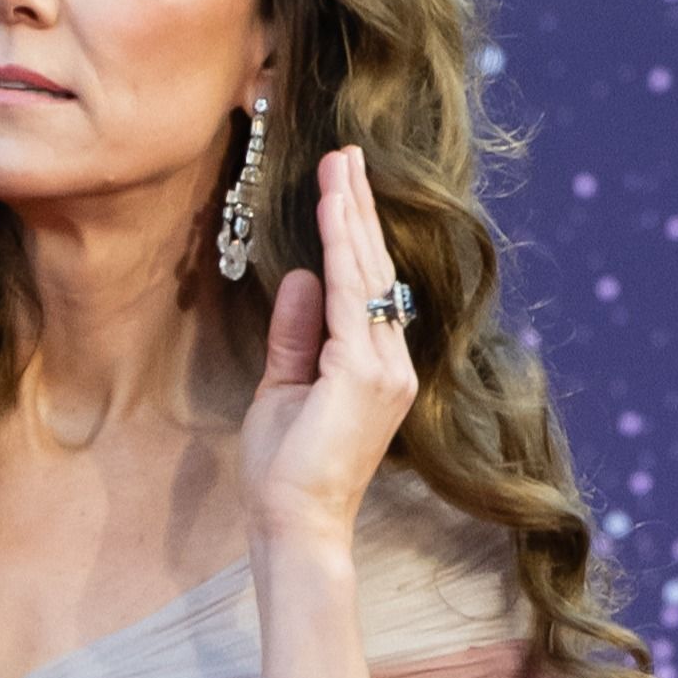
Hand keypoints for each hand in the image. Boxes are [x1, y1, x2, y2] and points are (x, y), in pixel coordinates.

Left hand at [242, 145, 418, 558]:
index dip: (356, 233)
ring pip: (367, 274)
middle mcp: (393, 363)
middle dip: (358, 208)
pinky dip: (339, 249)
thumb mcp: (284, 388)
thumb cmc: (286, 470)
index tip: (343, 185)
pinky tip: (330, 212)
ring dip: (350, 215)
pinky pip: (351, 296)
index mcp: (378, 368)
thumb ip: (297, 333)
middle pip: (376, 270)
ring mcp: (386, 368)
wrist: (294, 523)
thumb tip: (303, 276)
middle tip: (346, 154)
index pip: (369, 287)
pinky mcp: (364, 373)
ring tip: (340, 166)